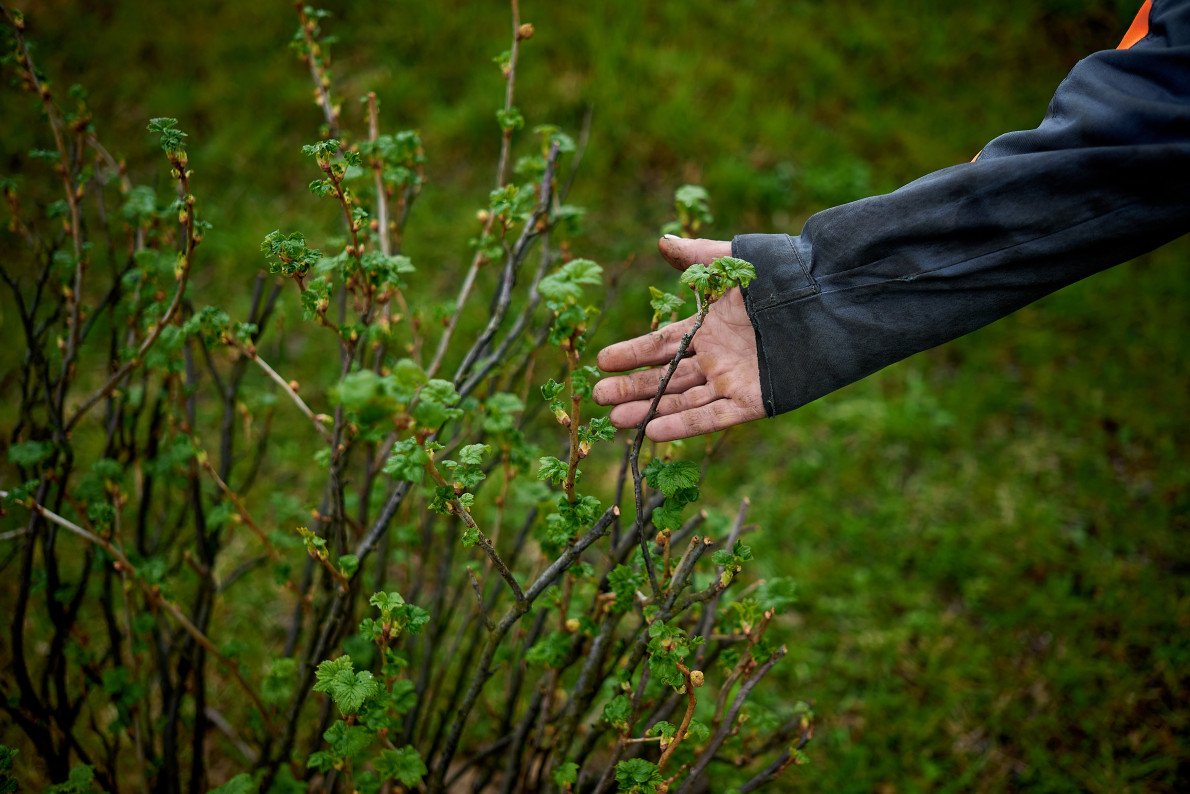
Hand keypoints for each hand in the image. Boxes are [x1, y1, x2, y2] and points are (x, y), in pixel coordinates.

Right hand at [593, 236, 765, 441]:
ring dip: (649, 411)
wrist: (824, 302)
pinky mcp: (752, 401)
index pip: (660, 344)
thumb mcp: (731, 264)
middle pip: (664, 377)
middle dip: (631, 388)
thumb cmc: (779, 279)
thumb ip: (696, 257)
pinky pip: (713, 417)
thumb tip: (662, 240)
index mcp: (708, 328)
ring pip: (681, 400)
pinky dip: (684, 426)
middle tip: (597, 396)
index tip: (602, 361)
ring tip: (614, 420)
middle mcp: (715, 358)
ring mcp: (732, 380)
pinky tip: (653, 432)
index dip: (631, 353)